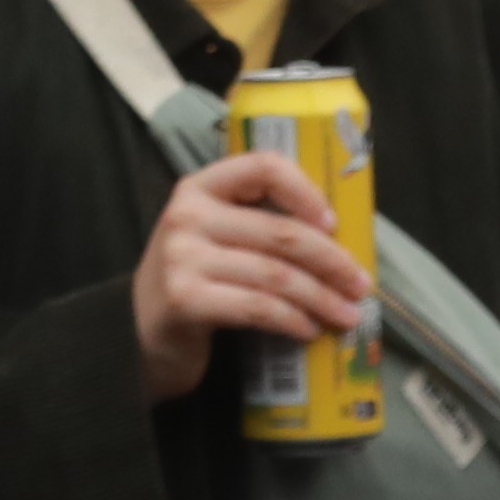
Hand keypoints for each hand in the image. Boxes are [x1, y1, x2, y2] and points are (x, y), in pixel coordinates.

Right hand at [129, 143, 374, 404]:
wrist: (137, 333)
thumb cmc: (192, 280)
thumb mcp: (213, 237)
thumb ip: (255, 223)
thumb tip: (337, 238)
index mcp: (200, 187)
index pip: (262, 167)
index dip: (305, 190)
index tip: (335, 223)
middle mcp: (188, 215)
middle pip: (279, 231)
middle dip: (331, 261)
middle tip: (361, 285)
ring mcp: (183, 257)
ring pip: (275, 274)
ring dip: (320, 298)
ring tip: (347, 315)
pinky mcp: (185, 300)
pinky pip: (257, 307)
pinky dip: (292, 320)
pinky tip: (309, 330)